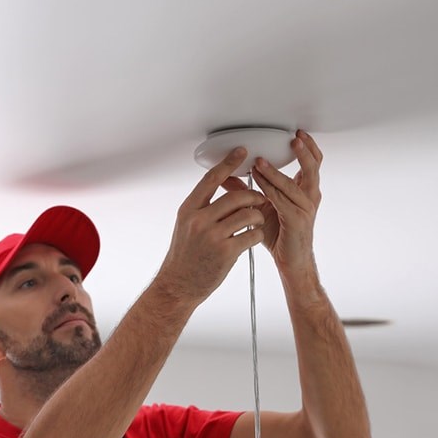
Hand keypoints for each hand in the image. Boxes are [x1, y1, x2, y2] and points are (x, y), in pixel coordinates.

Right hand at [156, 146, 266, 302]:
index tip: (242, 152)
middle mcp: (199, 220)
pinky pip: (252, 234)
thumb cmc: (184, 256)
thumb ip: (203, 208)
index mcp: (189, 210)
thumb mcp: (186, 226)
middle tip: (259, 200)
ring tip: (256, 222)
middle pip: (236, 197)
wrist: (178, 285)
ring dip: (258, 217)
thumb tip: (223, 188)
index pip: (211, 179)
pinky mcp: (226, 252)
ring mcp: (212, 236)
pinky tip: (253, 237)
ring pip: (248, 215)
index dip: (229, 163)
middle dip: (254, 197)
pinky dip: (257, 234)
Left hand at [222, 129, 321, 275]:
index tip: (297, 133)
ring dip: (274, 172)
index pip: (312, 163)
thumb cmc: (280, 234)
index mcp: (304, 190)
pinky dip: (270, 190)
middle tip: (293, 138)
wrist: (290, 261)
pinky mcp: (297, 221)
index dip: (307, 147)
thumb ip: (246, 190)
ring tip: (260, 161)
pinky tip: (259, 182)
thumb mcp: (262, 206)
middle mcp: (309, 197)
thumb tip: (225, 176)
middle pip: (313, 167)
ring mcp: (305, 209)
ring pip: (292, 184)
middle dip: (303, 151)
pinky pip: (283, 201)